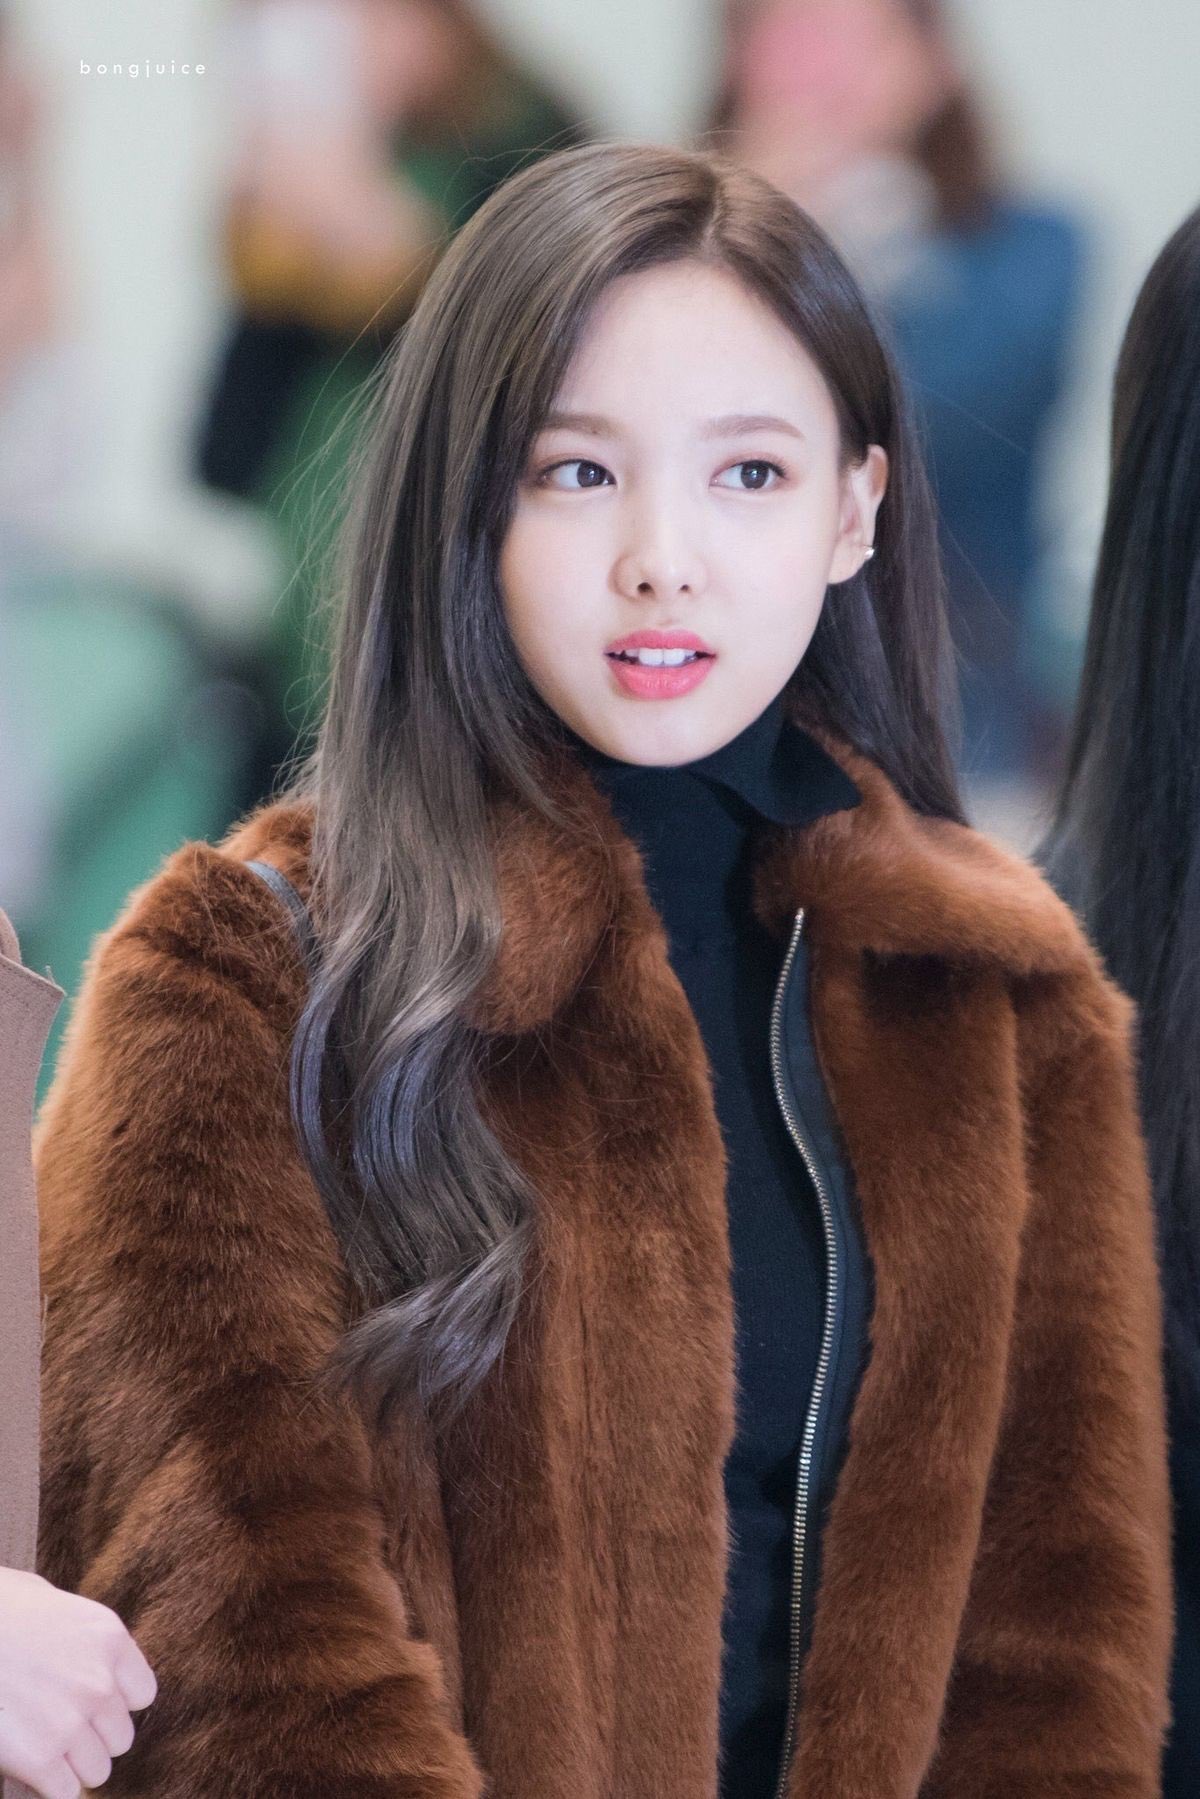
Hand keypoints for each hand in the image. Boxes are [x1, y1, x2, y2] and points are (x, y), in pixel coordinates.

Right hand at [0, 1569, 155, 1797]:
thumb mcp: (52, 1602)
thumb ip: (80, 1638)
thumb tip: (85, 1655)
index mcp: (108, 1639)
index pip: (141, 1695)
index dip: (112, 1704)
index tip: (86, 1703)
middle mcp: (99, 1681)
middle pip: (120, 1738)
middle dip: (91, 1737)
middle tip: (56, 1725)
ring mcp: (71, 1721)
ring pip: (97, 1770)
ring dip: (71, 1765)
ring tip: (41, 1744)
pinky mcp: (40, 1758)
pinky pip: (65, 1792)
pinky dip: (47, 1785)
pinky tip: (28, 1765)